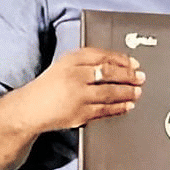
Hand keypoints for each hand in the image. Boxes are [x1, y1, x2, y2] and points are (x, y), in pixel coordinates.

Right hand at [21, 47, 143, 131]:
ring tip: (137, 92)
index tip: (134, 62)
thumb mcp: (64, 66)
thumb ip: (86, 63)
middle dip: (129, 75)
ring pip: (110, 92)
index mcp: (70, 60)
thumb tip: (116, 65)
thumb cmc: (48, 88)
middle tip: (140, 77)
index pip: (102, 55)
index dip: (121, 59)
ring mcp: (78, 95)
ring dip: (127, 92)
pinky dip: (119, 108)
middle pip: (108, 72)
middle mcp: (74, 75)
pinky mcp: (80, 114)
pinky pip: (105, 110)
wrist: (29, 109)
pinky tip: (127, 106)